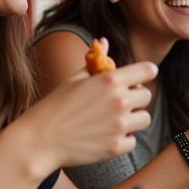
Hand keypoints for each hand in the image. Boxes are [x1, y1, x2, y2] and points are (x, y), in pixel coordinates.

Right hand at [22, 60, 155, 170]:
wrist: (39, 140)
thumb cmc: (55, 106)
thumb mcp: (74, 79)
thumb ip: (94, 61)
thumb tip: (104, 41)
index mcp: (110, 80)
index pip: (148, 70)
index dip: (146, 73)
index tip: (140, 79)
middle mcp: (119, 101)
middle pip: (147, 96)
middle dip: (136, 98)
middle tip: (118, 103)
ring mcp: (119, 125)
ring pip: (144, 119)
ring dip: (133, 119)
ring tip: (113, 121)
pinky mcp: (116, 147)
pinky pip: (133, 141)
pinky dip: (123, 140)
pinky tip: (106, 136)